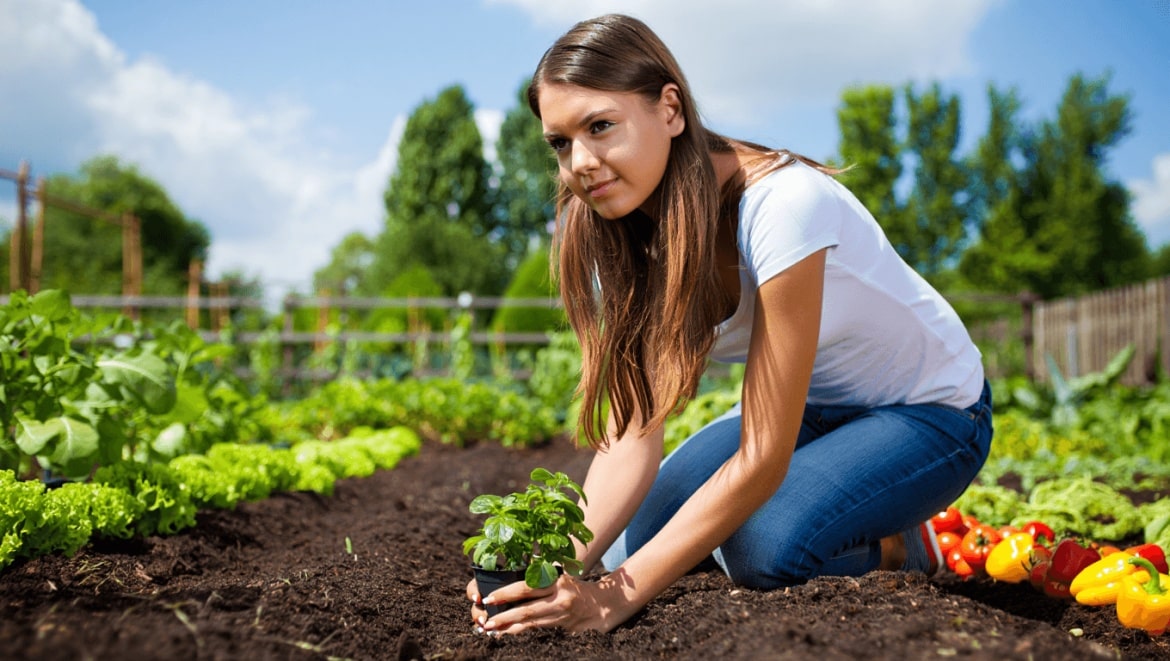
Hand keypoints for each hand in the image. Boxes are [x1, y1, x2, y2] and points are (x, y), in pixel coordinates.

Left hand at [466, 573, 624, 634]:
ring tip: (491, 630)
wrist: (601, 605)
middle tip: (486, 621)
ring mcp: (561, 616)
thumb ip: (541, 575)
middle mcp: (560, 599)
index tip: (490, 598)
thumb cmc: (575, 587)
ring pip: (530, 623)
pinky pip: (536, 630)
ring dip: (509, 628)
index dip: (507, 593)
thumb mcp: (561, 576)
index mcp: (557, 582)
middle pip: (527, 609)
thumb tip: (511, 575)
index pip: (528, 588)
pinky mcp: (561, 628)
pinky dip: (520, 632)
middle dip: (504, 616)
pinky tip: (506, 634)